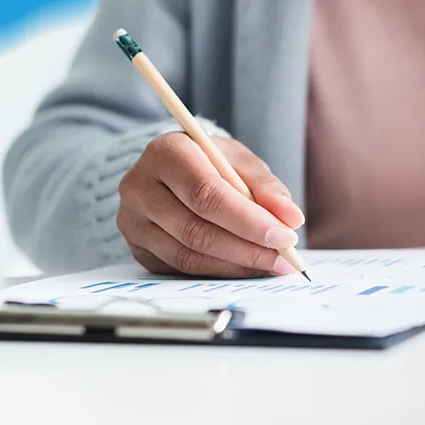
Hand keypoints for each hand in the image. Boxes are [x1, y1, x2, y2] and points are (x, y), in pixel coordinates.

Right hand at [117, 133, 305, 277]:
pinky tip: (244, 268)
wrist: (172, 171)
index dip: (247, 220)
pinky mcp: (137, 248)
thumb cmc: (209, 161)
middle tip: (284, 258)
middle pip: (196, 229)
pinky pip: (180, 269)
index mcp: (166, 152)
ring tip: (271, 265)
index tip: (284, 235)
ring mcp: (132, 221)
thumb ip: (266, 186)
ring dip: (236, 265)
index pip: (205, 193)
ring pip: (188, 256)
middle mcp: (140, 187)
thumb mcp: (239, 161)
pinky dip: (218, 272)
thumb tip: (291, 218)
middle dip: (247, 248)